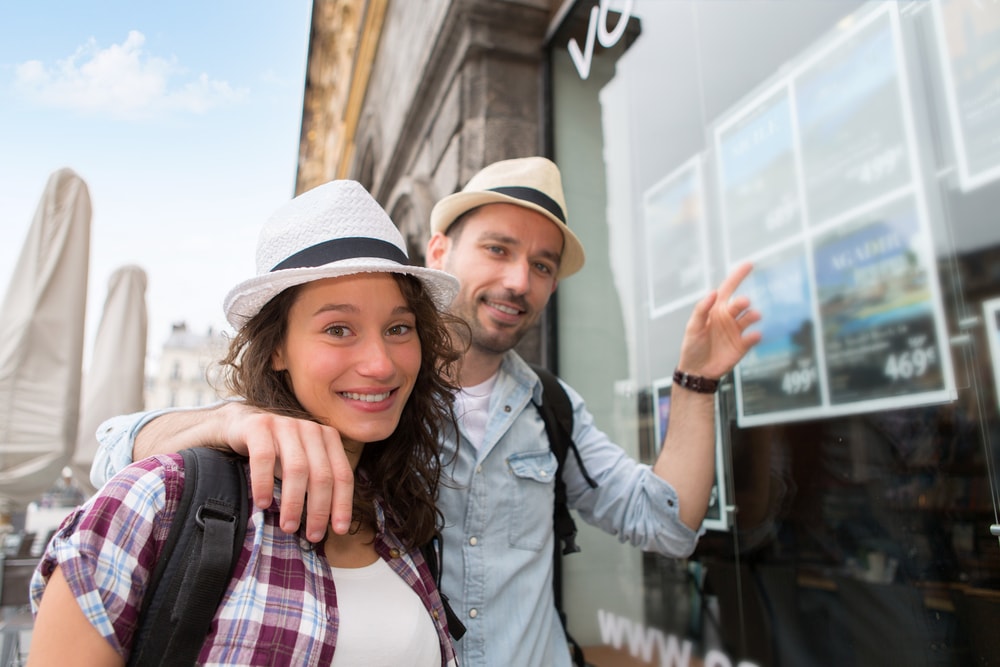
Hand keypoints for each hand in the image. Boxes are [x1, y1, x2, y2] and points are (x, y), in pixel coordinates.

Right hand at [218, 402, 353, 540]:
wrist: (242, 425)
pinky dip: (264, 483)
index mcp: (328, 438)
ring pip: (297, 468)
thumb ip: (317, 484)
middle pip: (321, 475)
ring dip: (294, 502)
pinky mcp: (259, 426)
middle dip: (319, 509)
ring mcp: (285, 425)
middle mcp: (311, 429)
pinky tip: (263, 503)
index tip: (339, 530)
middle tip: (312, 535)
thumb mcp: (304, 464)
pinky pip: (264, 457)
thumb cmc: (278, 453)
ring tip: (288, 526)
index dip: (342, 504)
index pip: (342, 475)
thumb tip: (329, 525)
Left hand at [677, 262, 761, 380]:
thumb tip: (712, 292)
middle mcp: (728, 317)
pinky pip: (752, 338)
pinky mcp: (742, 345)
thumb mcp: (693, 327)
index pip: (728, 288)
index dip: (738, 276)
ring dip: (753, 315)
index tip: (750, 264)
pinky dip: (755, 335)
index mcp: (715, 310)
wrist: (697, 370)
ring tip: (754, 315)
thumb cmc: (693, 346)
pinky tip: (755, 335)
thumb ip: (701, 309)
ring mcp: (736, 331)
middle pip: (739, 304)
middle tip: (744, 303)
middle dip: (742, 301)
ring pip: (749, 318)